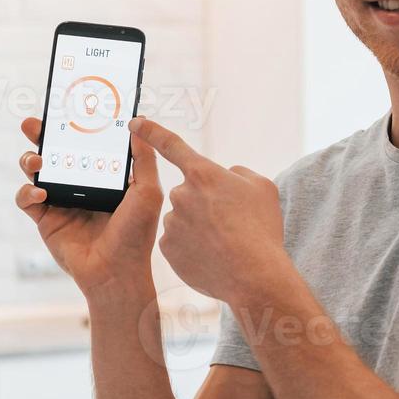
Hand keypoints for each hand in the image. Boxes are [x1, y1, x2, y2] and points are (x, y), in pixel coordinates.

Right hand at [14, 117, 163, 297]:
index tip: (65, 107)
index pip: (83, 143)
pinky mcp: (46, 220)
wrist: (117, 273)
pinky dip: (26, 193)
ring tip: (37, 161)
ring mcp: (60, 202)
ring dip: (29, 160)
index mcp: (102, 175)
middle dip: (41, 135)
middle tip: (33, 124)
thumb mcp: (147, 191)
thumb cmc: (136, 234)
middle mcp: (79, 185)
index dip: (73, 126)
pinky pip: (26, 200)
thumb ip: (144, 158)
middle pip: (54, 152)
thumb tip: (138, 123)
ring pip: (35, 172)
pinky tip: (39, 193)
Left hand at [127, 116, 289, 304]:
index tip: (135, 122)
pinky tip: (210, 257)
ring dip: (198, 227)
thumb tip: (226, 175)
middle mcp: (181, 194)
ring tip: (223, 244)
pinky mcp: (166, 248)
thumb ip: (238, 174)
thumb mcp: (262, 188)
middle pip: (188, 193)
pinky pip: (177, 241)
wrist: (253, 276)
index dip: (151, 131)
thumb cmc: (261, 230)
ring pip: (181, 219)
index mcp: (203, 174)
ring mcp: (171, 222)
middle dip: (204, 204)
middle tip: (229, 223)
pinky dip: (191, 248)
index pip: (171, 145)